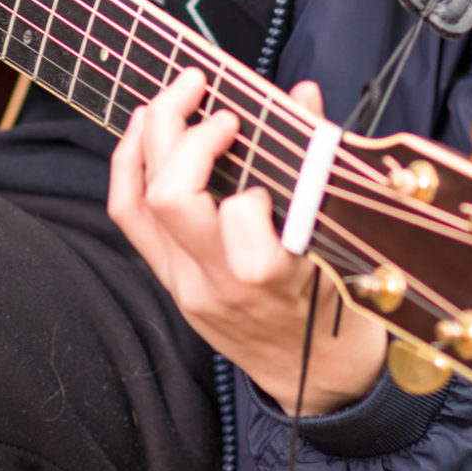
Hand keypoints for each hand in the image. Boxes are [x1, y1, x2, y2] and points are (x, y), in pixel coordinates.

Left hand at [109, 66, 387, 415]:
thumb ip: (318, 161)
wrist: (319, 382)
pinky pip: (131, 221)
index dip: (241, 165)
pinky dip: (129, 168)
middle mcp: (217, 284)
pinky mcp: (170, 285)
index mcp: (272, 276)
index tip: (250, 133)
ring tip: (171, 97)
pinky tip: (145, 133)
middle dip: (180, 128)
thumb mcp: (342, 240)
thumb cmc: (339, 305)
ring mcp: (186, 287)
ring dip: (148, 139)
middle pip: (172, 198)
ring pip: (140, 205)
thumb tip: (301, 94)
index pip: (240, 213)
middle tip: (202, 87)